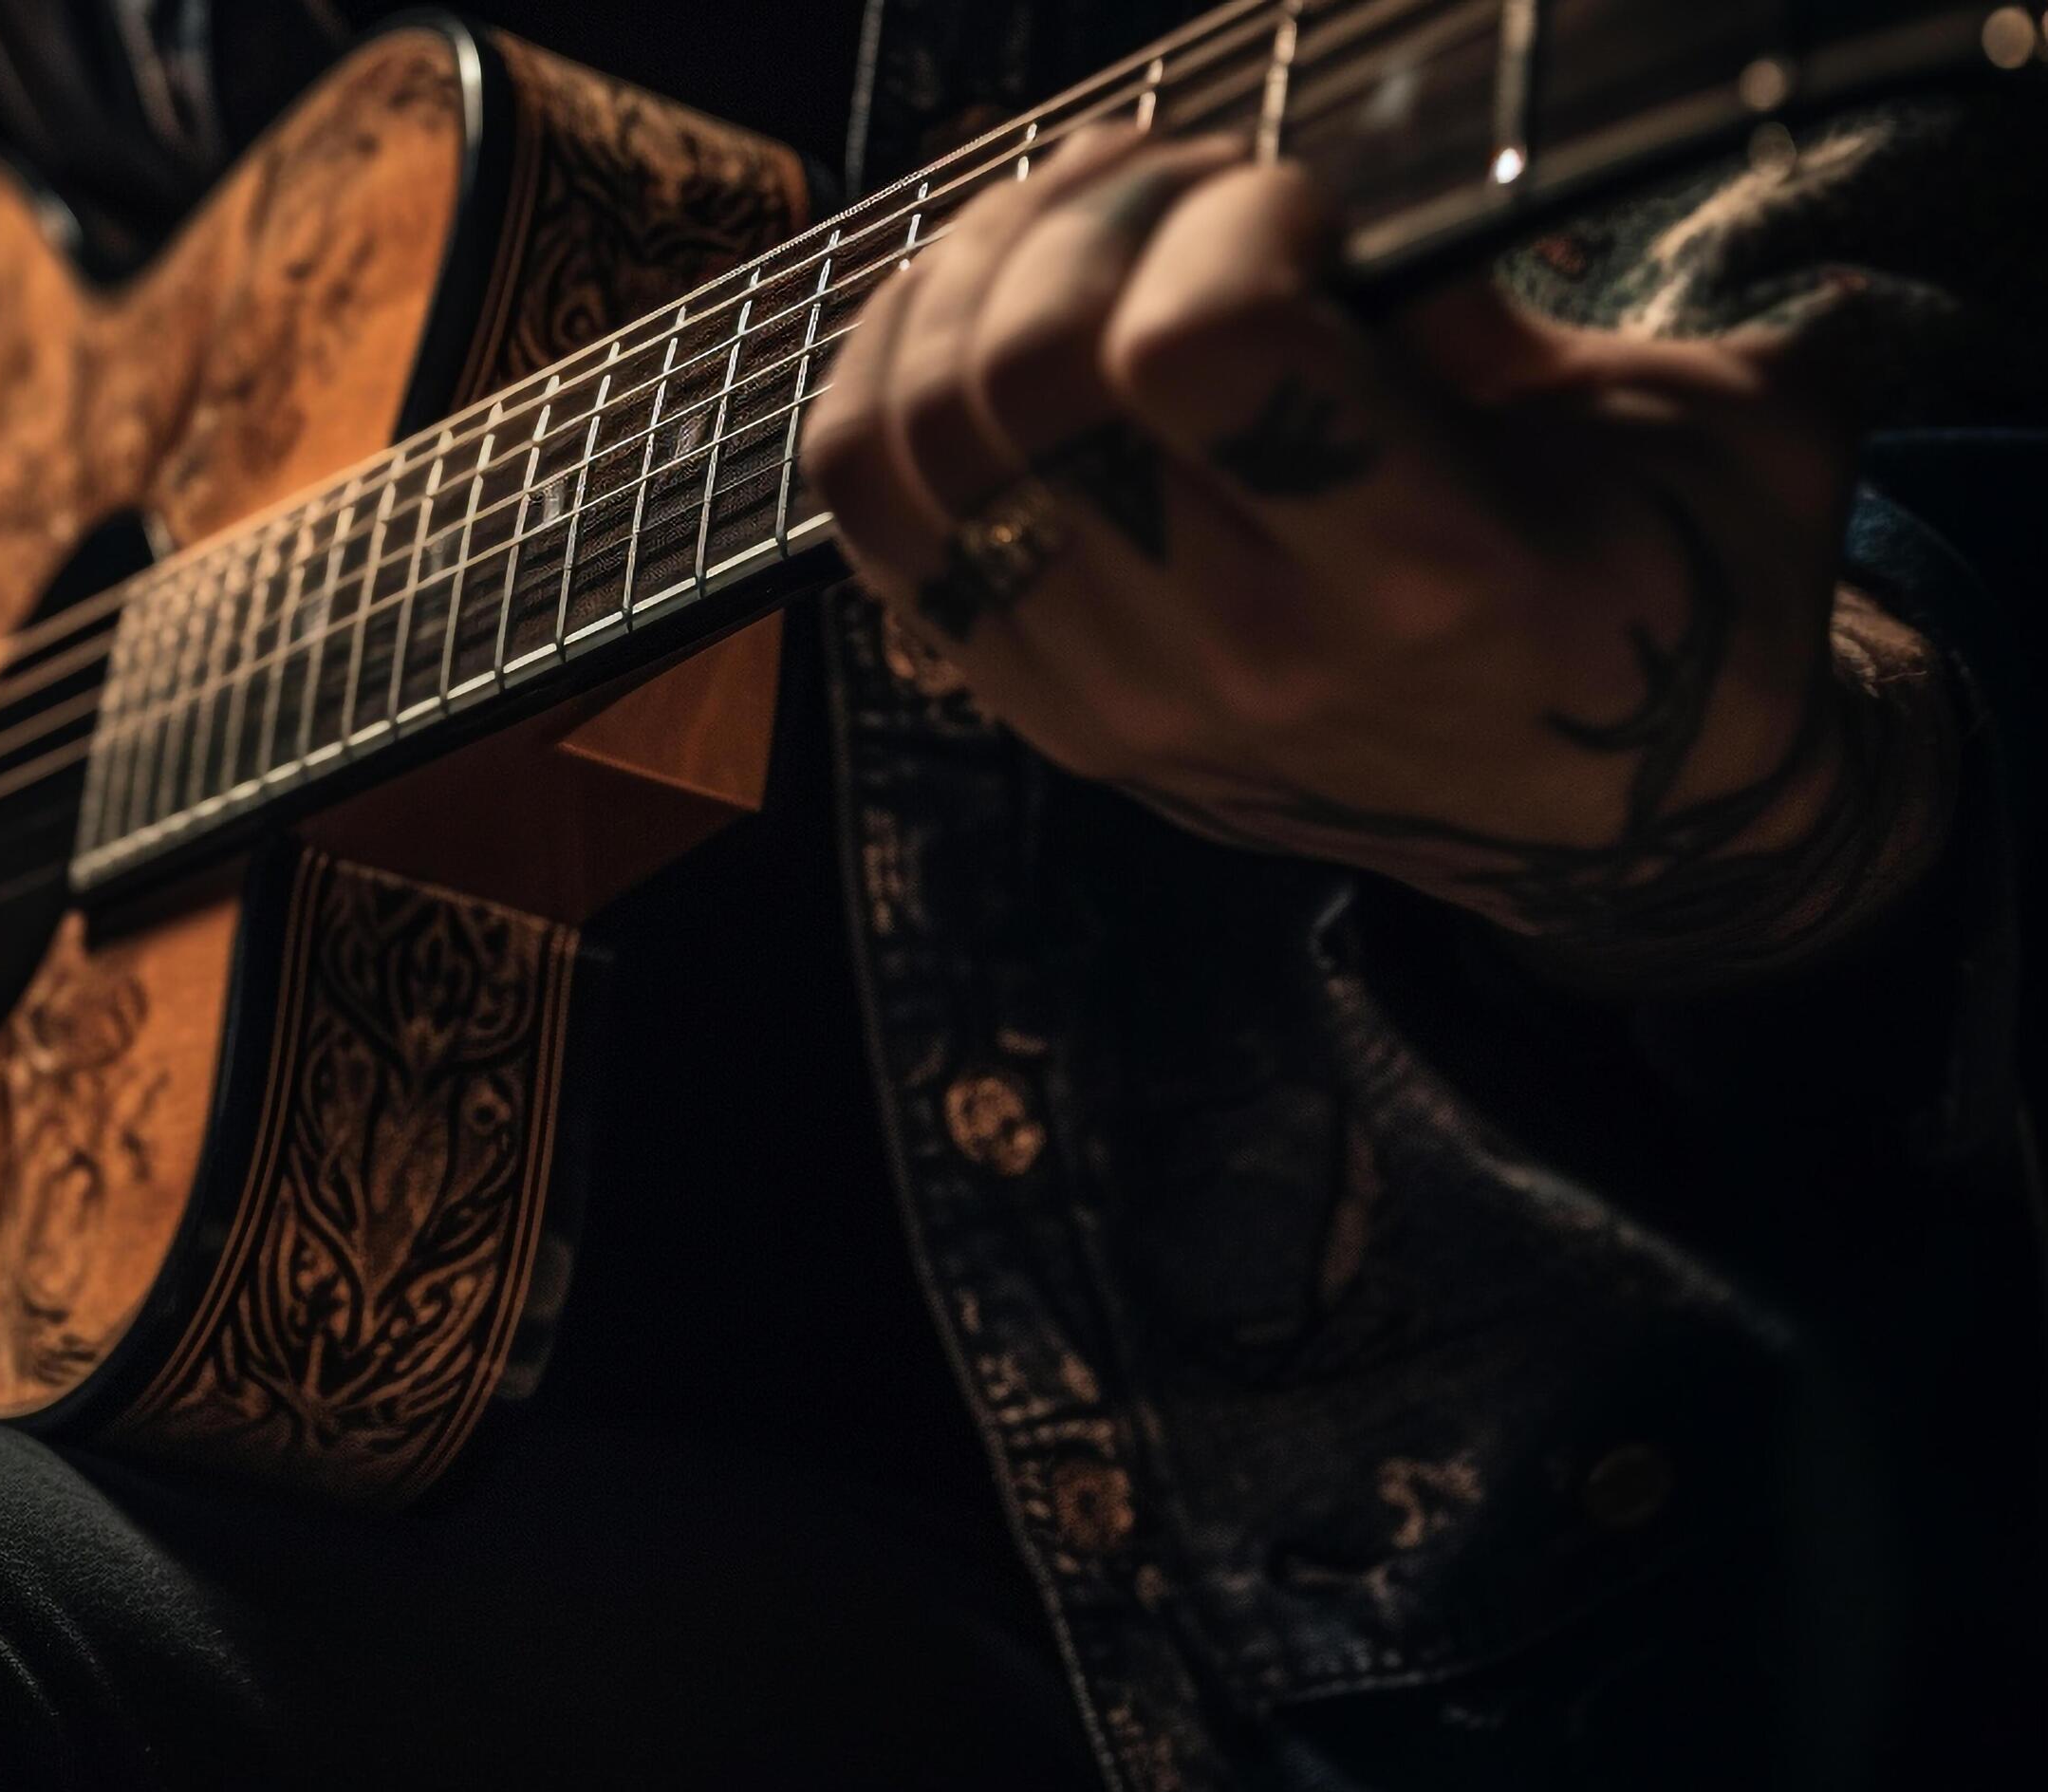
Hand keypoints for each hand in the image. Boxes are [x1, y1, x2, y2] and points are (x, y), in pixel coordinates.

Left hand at [805, 128, 1952, 984]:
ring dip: (977, 279)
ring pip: (923, 440)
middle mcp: (1250, 651)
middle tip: (1177, 184)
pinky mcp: (1046, 712)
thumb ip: (1546, 308)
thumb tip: (1342, 246)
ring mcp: (1123, 697)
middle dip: (1088, 216)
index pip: (1205, 345)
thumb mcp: (1704, 421)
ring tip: (1076, 229)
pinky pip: (877, 522)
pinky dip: (887, 381)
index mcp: (1431, 569)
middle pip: (1029, 375)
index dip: (1225, 213)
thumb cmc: (1676, 578)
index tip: (1298, 198)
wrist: (1627, 816)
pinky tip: (970, 307)